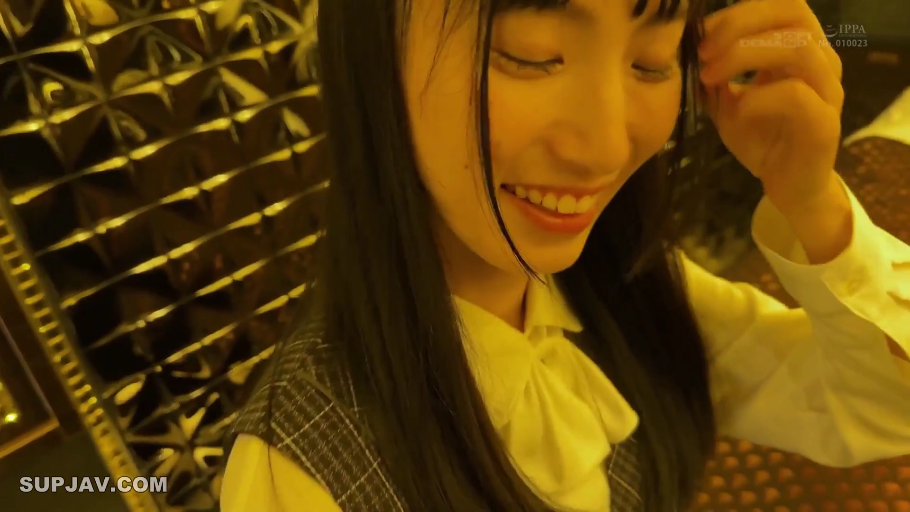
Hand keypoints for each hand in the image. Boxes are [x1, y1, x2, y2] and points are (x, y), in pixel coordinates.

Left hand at [698, 0, 844, 214]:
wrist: (789, 187)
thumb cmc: (761, 139)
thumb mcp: (726, 101)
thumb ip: (714, 73)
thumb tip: (688, 46)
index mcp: (801, 48)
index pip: (780, 5)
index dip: (738, 12)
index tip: (701, 35)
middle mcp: (822, 61)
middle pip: (793, 12)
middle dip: (741, 24)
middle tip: (704, 50)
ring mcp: (828, 90)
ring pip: (798, 47)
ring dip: (745, 55)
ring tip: (710, 76)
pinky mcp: (825, 124)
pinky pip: (796, 95)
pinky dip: (759, 96)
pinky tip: (736, 109)